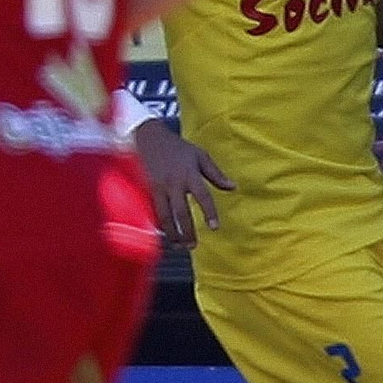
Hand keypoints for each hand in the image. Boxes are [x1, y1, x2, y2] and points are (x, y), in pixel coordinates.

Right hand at [132, 117, 234, 247]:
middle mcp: (174, 182)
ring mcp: (159, 187)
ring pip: (165, 215)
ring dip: (172, 232)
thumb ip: (216, 174)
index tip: (215, 227)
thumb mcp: (200, 156)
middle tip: (193, 245)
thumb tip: (233, 187)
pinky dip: (159, 225)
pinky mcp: (148, 189)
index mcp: (190, 174)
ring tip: (179, 245)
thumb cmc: (179, 148)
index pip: (203, 196)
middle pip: (181, 211)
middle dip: (187, 231)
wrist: (150, 137)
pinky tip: (165, 234)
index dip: (209, 212)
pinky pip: (154, 211)